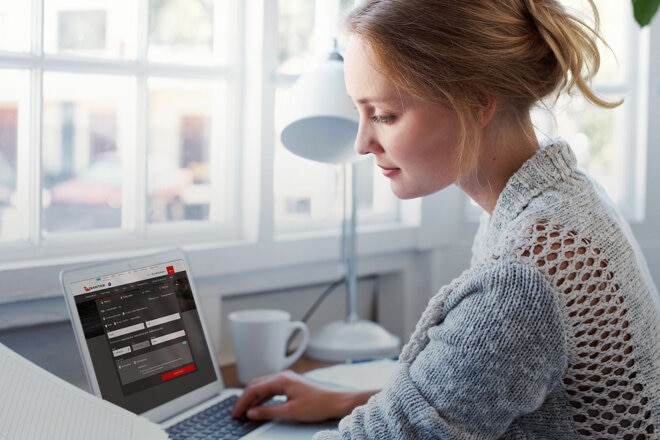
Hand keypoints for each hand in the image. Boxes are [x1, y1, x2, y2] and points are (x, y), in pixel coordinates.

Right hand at [231, 370, 375, 422]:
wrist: (336, 401)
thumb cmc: (318, 404)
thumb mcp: (290, 411)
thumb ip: (268, 411)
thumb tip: (252, 413)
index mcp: (281, 380)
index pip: (254, 389)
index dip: (242, 401)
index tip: (236, 412)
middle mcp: (283, 377)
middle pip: (256, 385)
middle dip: (245, 398)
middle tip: (237, 412)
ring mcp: (287, 380)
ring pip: (263, 387)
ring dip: (253, 398)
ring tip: (246, 411)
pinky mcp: (291, 385)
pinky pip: (271, 389)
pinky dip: (262, 397)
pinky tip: (259, 406)